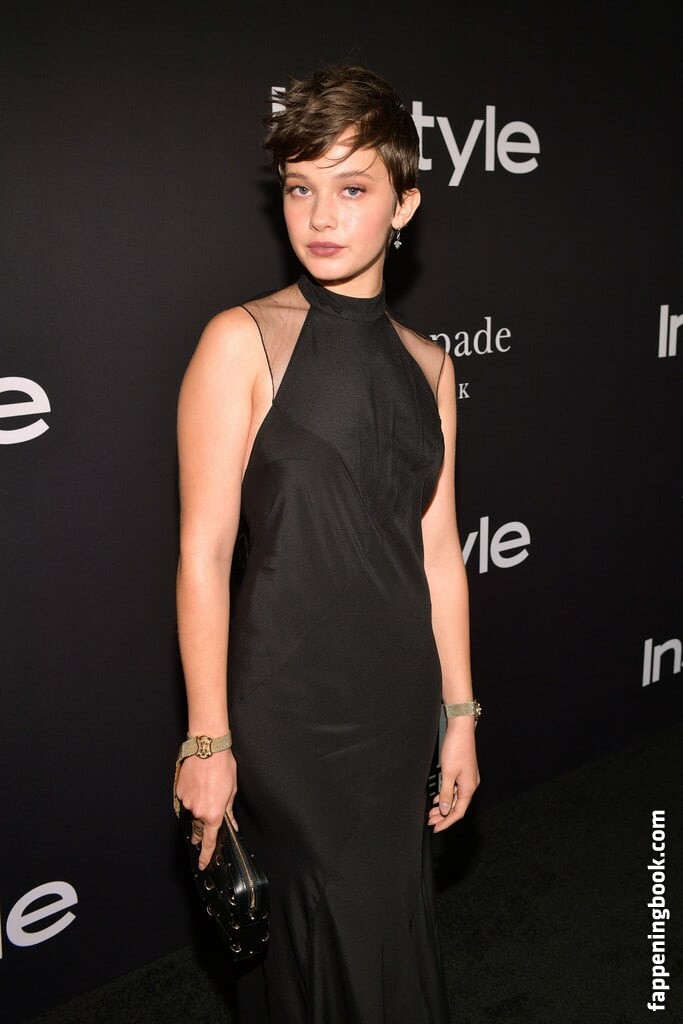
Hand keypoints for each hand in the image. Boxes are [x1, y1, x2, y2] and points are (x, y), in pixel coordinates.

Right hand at [175, 748, 237, 868]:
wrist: (207, 748)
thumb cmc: (223, 767)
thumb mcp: (232, 790)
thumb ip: (229, 811)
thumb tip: (231, 824)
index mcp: (214, 813)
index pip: (210, 840)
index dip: (206, 855)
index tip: (203, 864)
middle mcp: (198, 811)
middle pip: (199, 828)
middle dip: (201, 831)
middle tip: (203, 826)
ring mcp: (187, 802)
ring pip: (192, 812)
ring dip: (198, 807)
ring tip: (205, 789)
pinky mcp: (179, 792)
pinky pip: (185, 800)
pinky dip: (191, 796)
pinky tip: (197, 784)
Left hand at [427, 720, 479, 832]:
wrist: (460, 729)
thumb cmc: (456, 748)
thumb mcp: (448, 773)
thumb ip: (447, 793)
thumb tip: (446, 810)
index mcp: (469, 788)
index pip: (458, 812)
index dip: (447, 822)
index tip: (436, 828)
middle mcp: (470, 785)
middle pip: (457, 806)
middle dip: (443, 815)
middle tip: (430, 821)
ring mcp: (467, 778)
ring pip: (455, 798)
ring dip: (444, 806)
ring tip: (431, 812)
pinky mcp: (463, 772)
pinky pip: (455, 789)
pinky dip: (446, 795)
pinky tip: (438, 798)